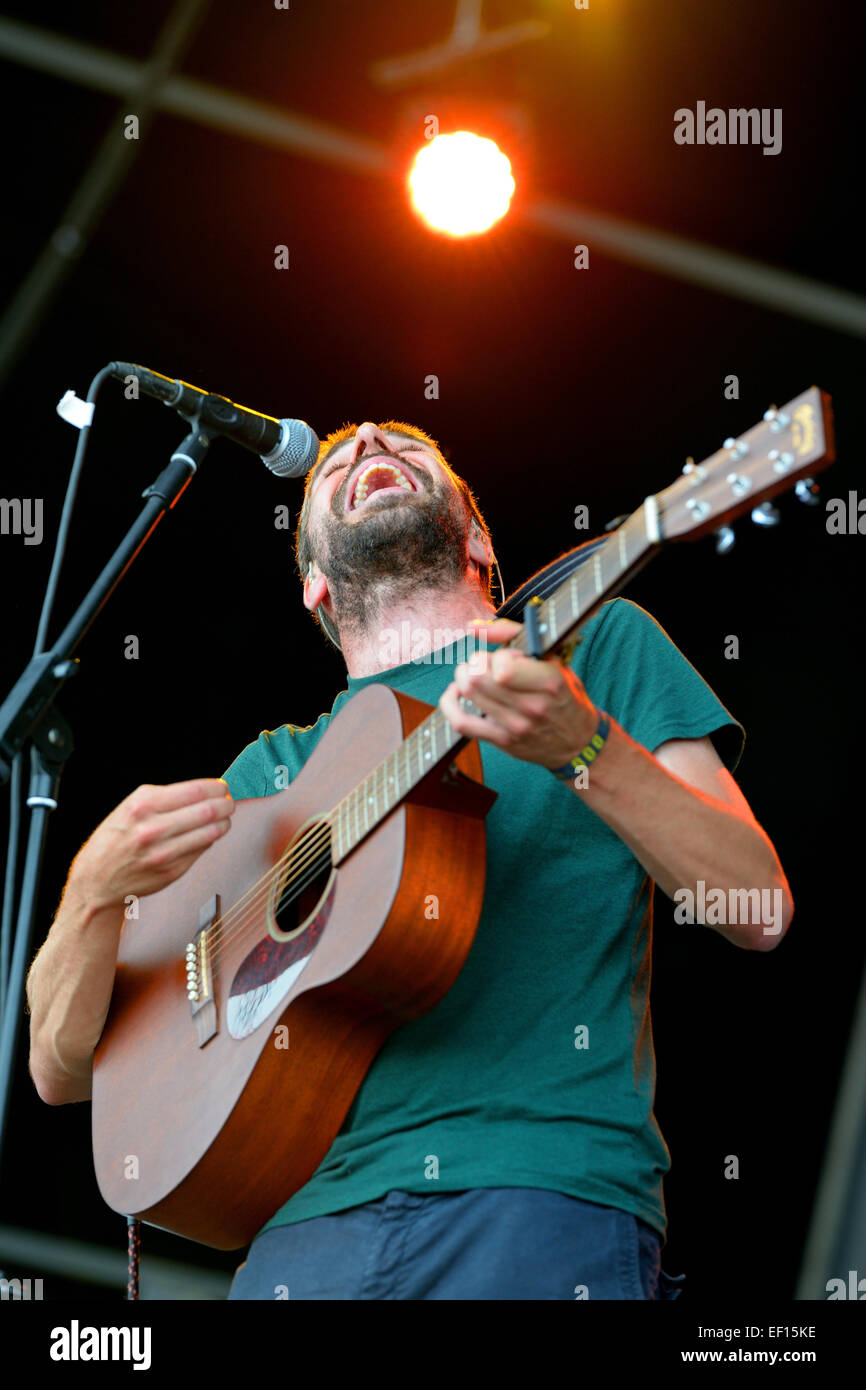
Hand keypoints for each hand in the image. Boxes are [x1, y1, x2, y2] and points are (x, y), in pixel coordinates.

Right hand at [68, 779, 234, 910]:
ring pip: (211, 832)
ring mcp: (164, 852)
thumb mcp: (130, 807)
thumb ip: (165, 798)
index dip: (216, 787)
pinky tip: (207, 835)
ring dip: (224, 823)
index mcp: (142, 805)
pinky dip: (209, 840)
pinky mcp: (172, 871)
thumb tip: (204, 792)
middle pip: (208, 810)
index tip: (222, 787)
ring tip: (224, 819)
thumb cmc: (114, 840)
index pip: (195, 790)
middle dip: (226, 804)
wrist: (96, 881)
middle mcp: (153, 828)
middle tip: (229, 802)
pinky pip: (201, 850)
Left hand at [438, 618, 598, 768]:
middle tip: (485, 664)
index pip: (503, 666)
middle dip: (476, 662)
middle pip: (478, 676)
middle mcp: (532, 706)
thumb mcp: (554, 660)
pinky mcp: (502, 741)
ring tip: (473, 675)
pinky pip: (460, 722)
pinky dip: (450, 703)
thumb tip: (473, 627)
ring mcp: (516, 726)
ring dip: (463, 676)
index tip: (510, 658)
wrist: (578, 741)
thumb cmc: (564, 695)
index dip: (500, 656)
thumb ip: (515, 635)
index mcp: (549, 682)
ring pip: (468, 692)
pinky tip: (456, 693)